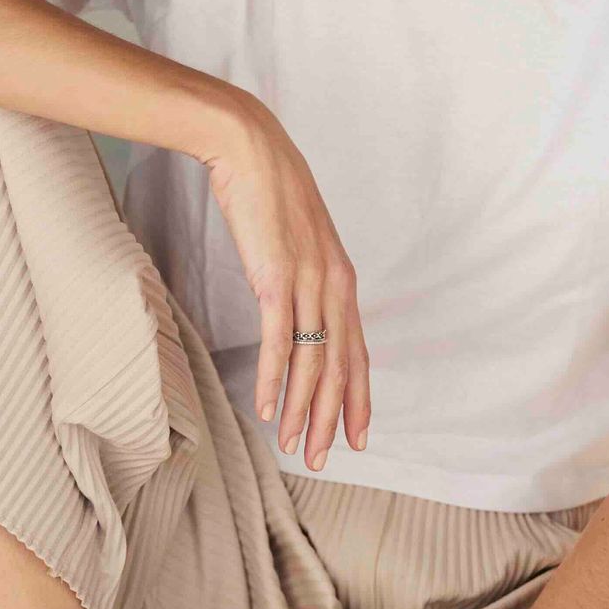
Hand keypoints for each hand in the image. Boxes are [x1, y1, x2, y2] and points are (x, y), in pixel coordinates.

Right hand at [201, 102, 371, 470]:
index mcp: (341, 279)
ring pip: (312, 362)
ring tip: (291, 446)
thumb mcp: (298, 240)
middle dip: (330, 419)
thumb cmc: (269, 193)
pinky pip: (279, 341)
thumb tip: (297, 305)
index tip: (354, 436)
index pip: (357, 352)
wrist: (250, 149)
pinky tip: (265, 408)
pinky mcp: (276, 278)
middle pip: (340, 367)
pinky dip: (272, 379)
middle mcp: (333, 284)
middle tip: (320, 459)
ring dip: (301, 410)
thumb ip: (305, 275)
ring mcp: (308, 282)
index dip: (357, 398)